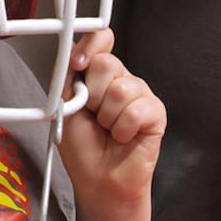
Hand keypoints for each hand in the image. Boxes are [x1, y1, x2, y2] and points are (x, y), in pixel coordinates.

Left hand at [59, 30, 164, 209]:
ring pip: (120, 89)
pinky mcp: (156, 112)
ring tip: (108, 130)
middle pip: (107, 63)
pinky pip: (136, 109)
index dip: (91, 46)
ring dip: (107, 117)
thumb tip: (72, 49)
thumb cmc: (83, 149)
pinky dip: (123, 128)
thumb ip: (66, 75)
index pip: (101, 40)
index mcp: (98, 74)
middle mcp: (121, 79)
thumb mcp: (63, 106)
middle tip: (93, 114)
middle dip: (92, 95)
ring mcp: (140, 94)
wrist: (98, 180)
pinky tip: (123, 136)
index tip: (78, 63)